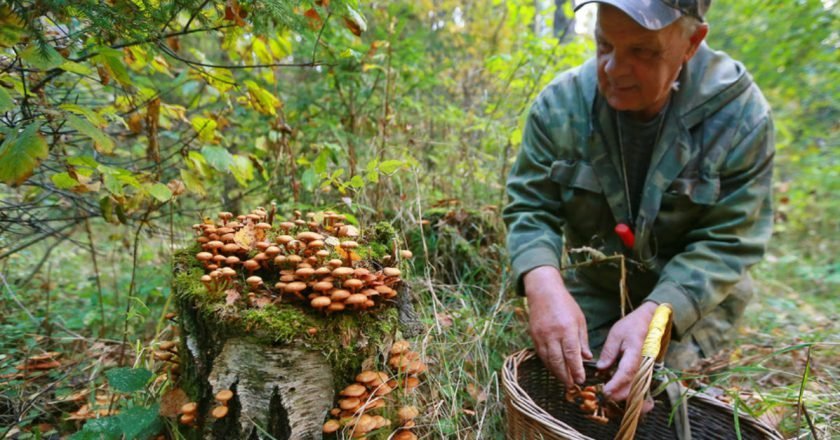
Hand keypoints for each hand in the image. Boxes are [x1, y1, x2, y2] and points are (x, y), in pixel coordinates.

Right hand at [524, 266, 592, 387]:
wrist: (543, 292)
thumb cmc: (565, 304)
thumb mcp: (580, 320)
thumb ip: (582, 340)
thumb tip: (587, 358)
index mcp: (566, 329)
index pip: (572, 355)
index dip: (576, 369)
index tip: (581, 380)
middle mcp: (552, 335)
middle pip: (558, 361)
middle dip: (565, 376)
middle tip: (572, 386)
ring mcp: (541, 336)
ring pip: (548, 360)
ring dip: (556, 372)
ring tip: (564, 380)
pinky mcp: (533, 336)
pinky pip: (541, 355)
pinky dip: (548, 364)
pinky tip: (554, 369)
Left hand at [597, 301, 658, 402]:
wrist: (653, 319)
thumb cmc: (633, 325)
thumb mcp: (616, 333)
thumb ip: (609, 352)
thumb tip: (601, 369)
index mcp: (636, 351)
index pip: (626, 372)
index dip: (616, 384)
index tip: (605, 391)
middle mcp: (645, 362)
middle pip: (635, 385)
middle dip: (621, 394)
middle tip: (606, 395)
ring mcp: (650, 366)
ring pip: (640, 387)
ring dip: (627, 394)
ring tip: (612, 395)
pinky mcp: (650, 369)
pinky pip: (642, 383)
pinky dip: (633, 390)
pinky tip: (622, 392)